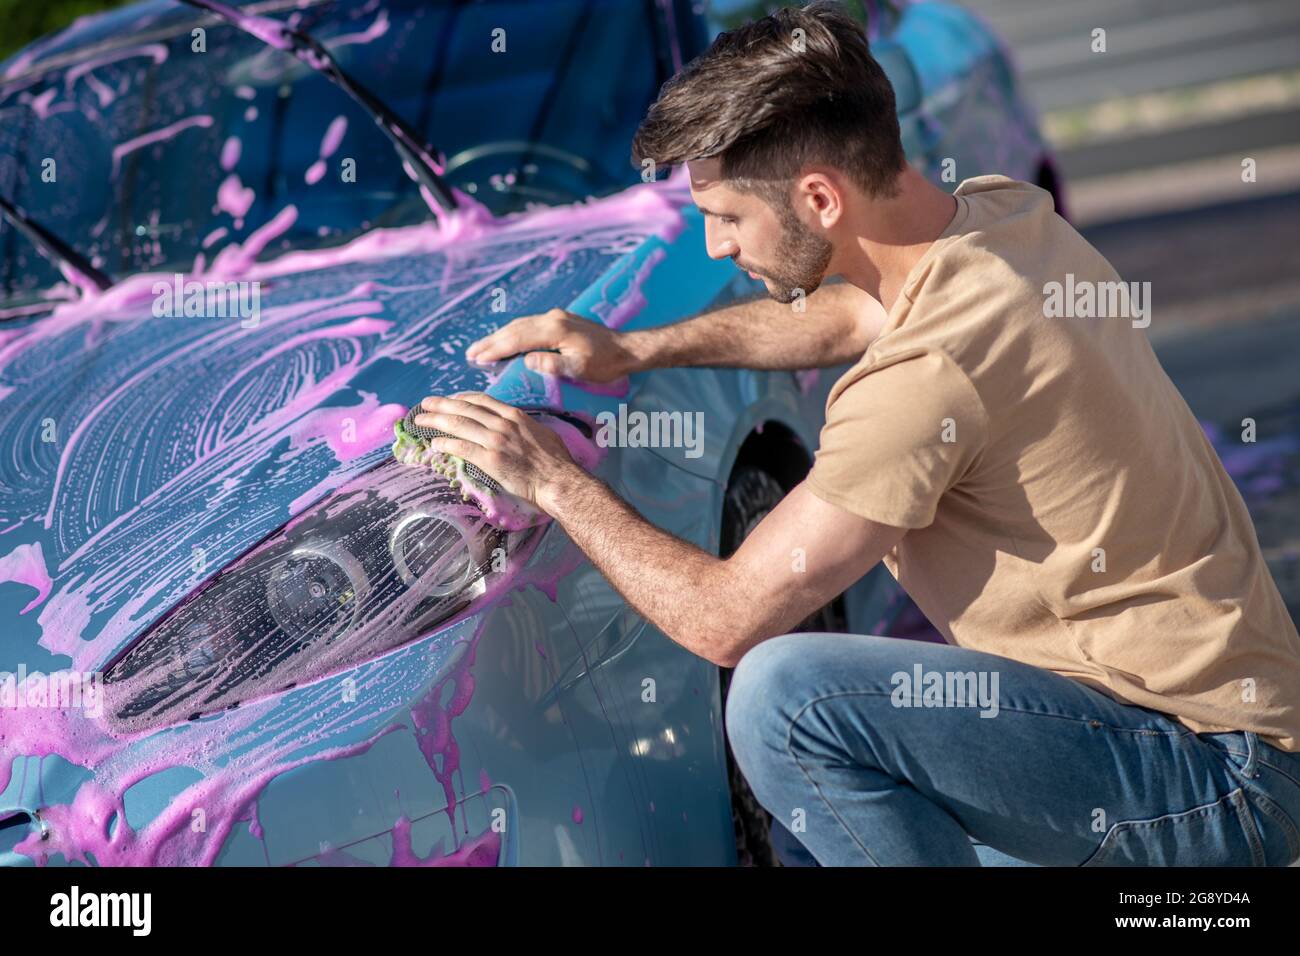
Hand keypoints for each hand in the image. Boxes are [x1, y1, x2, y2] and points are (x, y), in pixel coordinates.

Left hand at [413, 392, 583, 511]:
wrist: (558, 481)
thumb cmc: (555, 462)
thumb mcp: (542, 433)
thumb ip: (525, 426)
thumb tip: (518, 426)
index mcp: (515, 416)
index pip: (482, 400)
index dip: (461, 397)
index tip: (450, 398)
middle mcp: (503, 424)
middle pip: (465, 408)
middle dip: (441, 404)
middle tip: (424, 403)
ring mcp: (495, 441)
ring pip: (459, 425)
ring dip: (436, 421)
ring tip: (420, 421)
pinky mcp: (490, 460)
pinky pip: (461, 447)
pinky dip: (445, 444)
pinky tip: (434, 443)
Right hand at [465, 308, 637, 382]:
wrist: (626, 348)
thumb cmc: (605, 363)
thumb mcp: (580, 369)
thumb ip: (552, 365)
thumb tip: (527, 360)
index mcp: (554, 330)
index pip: (517, 339)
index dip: (495, 349)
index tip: (477, 358)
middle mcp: (552, 318)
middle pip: (514, 329)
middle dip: (491, 341)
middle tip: (470, 354)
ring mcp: (556, 317)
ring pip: (520, 325)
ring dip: (500, 336)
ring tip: (481, 348)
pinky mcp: (560, 319)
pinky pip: (529, 325)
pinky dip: (513, 333)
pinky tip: (506, 340)